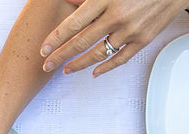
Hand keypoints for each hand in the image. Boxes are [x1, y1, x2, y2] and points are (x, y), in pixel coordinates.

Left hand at [40, 0, 184, 76]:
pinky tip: (95, 72)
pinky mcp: (144, 39)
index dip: (55, 39)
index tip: (43, 49)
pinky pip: (121, 58)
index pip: (73, 24)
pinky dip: (106, 67)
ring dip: (79, 65)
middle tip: (47, 64)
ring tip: (66, 70)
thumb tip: (69, 0)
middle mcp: (118, 17)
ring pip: (98, 54)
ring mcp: (131, 31)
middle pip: (81, 43)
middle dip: (60, 56)